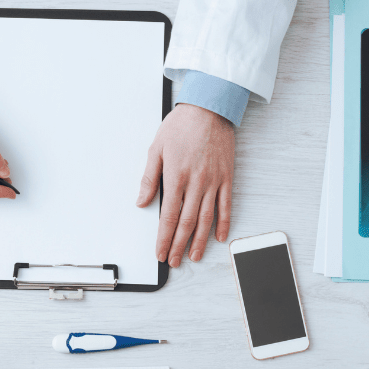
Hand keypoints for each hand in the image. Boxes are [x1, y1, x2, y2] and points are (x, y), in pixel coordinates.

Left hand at [136, 104, 234, 266]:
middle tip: (173, 261)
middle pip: (187, 223)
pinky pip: (226, 205)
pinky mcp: (227, 177)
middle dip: (178, 245)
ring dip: (200, 241)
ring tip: (194, 256)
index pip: (169, 216)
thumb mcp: (156, 149)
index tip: (160, 252)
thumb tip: (142, 202)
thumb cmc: (182, 125)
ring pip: (207, 219)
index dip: (163, 238)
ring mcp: (213, 182)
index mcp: (176, 177)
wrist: (210, 107)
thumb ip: (149, 179)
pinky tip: (220, 237)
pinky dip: (224, 223)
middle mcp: (196, 183)